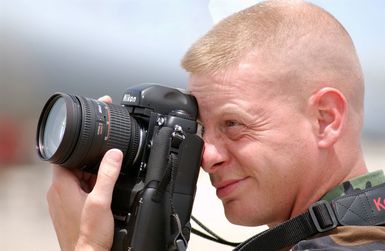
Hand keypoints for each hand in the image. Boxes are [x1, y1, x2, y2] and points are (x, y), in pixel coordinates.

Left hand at [47, 96, 121, 250]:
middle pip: (74, 162)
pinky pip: (80, 186)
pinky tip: (103, 193)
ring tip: (107, 183)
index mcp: (61, 184)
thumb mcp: (102, 201)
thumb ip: (108, 174)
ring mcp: (62, 198)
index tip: (88, 128)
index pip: (64, 151)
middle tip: (109, 161)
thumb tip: (114, 153)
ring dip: (93, 173)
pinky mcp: (69, 206)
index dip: (76, 139)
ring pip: (78, 174)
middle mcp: (58, 190)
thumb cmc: (89, 236)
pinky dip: (91, 184)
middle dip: (91, 158)